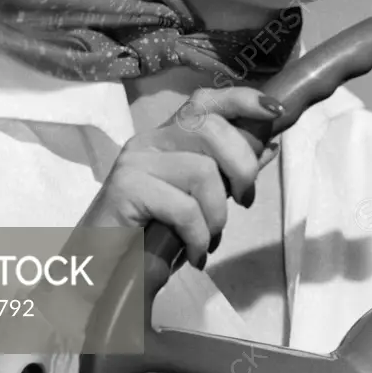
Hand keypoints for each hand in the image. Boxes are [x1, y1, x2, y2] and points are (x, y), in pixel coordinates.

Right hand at [77, 86, 283, 268]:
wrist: (97, 273)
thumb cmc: (149, 236)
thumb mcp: (198, 201)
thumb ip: (228, 174)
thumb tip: (268, 145)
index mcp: (167, 137)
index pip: (205, 100)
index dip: (242, 100)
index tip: (274, 110)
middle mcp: (149, 140)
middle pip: (211, 128)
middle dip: (242, 167)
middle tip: (242, 202)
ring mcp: (135, 161)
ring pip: (202, 171)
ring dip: (216, 215)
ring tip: (205, 240)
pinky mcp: (125, 187)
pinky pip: (184, 206)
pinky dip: (197, 236)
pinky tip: (192, 253)